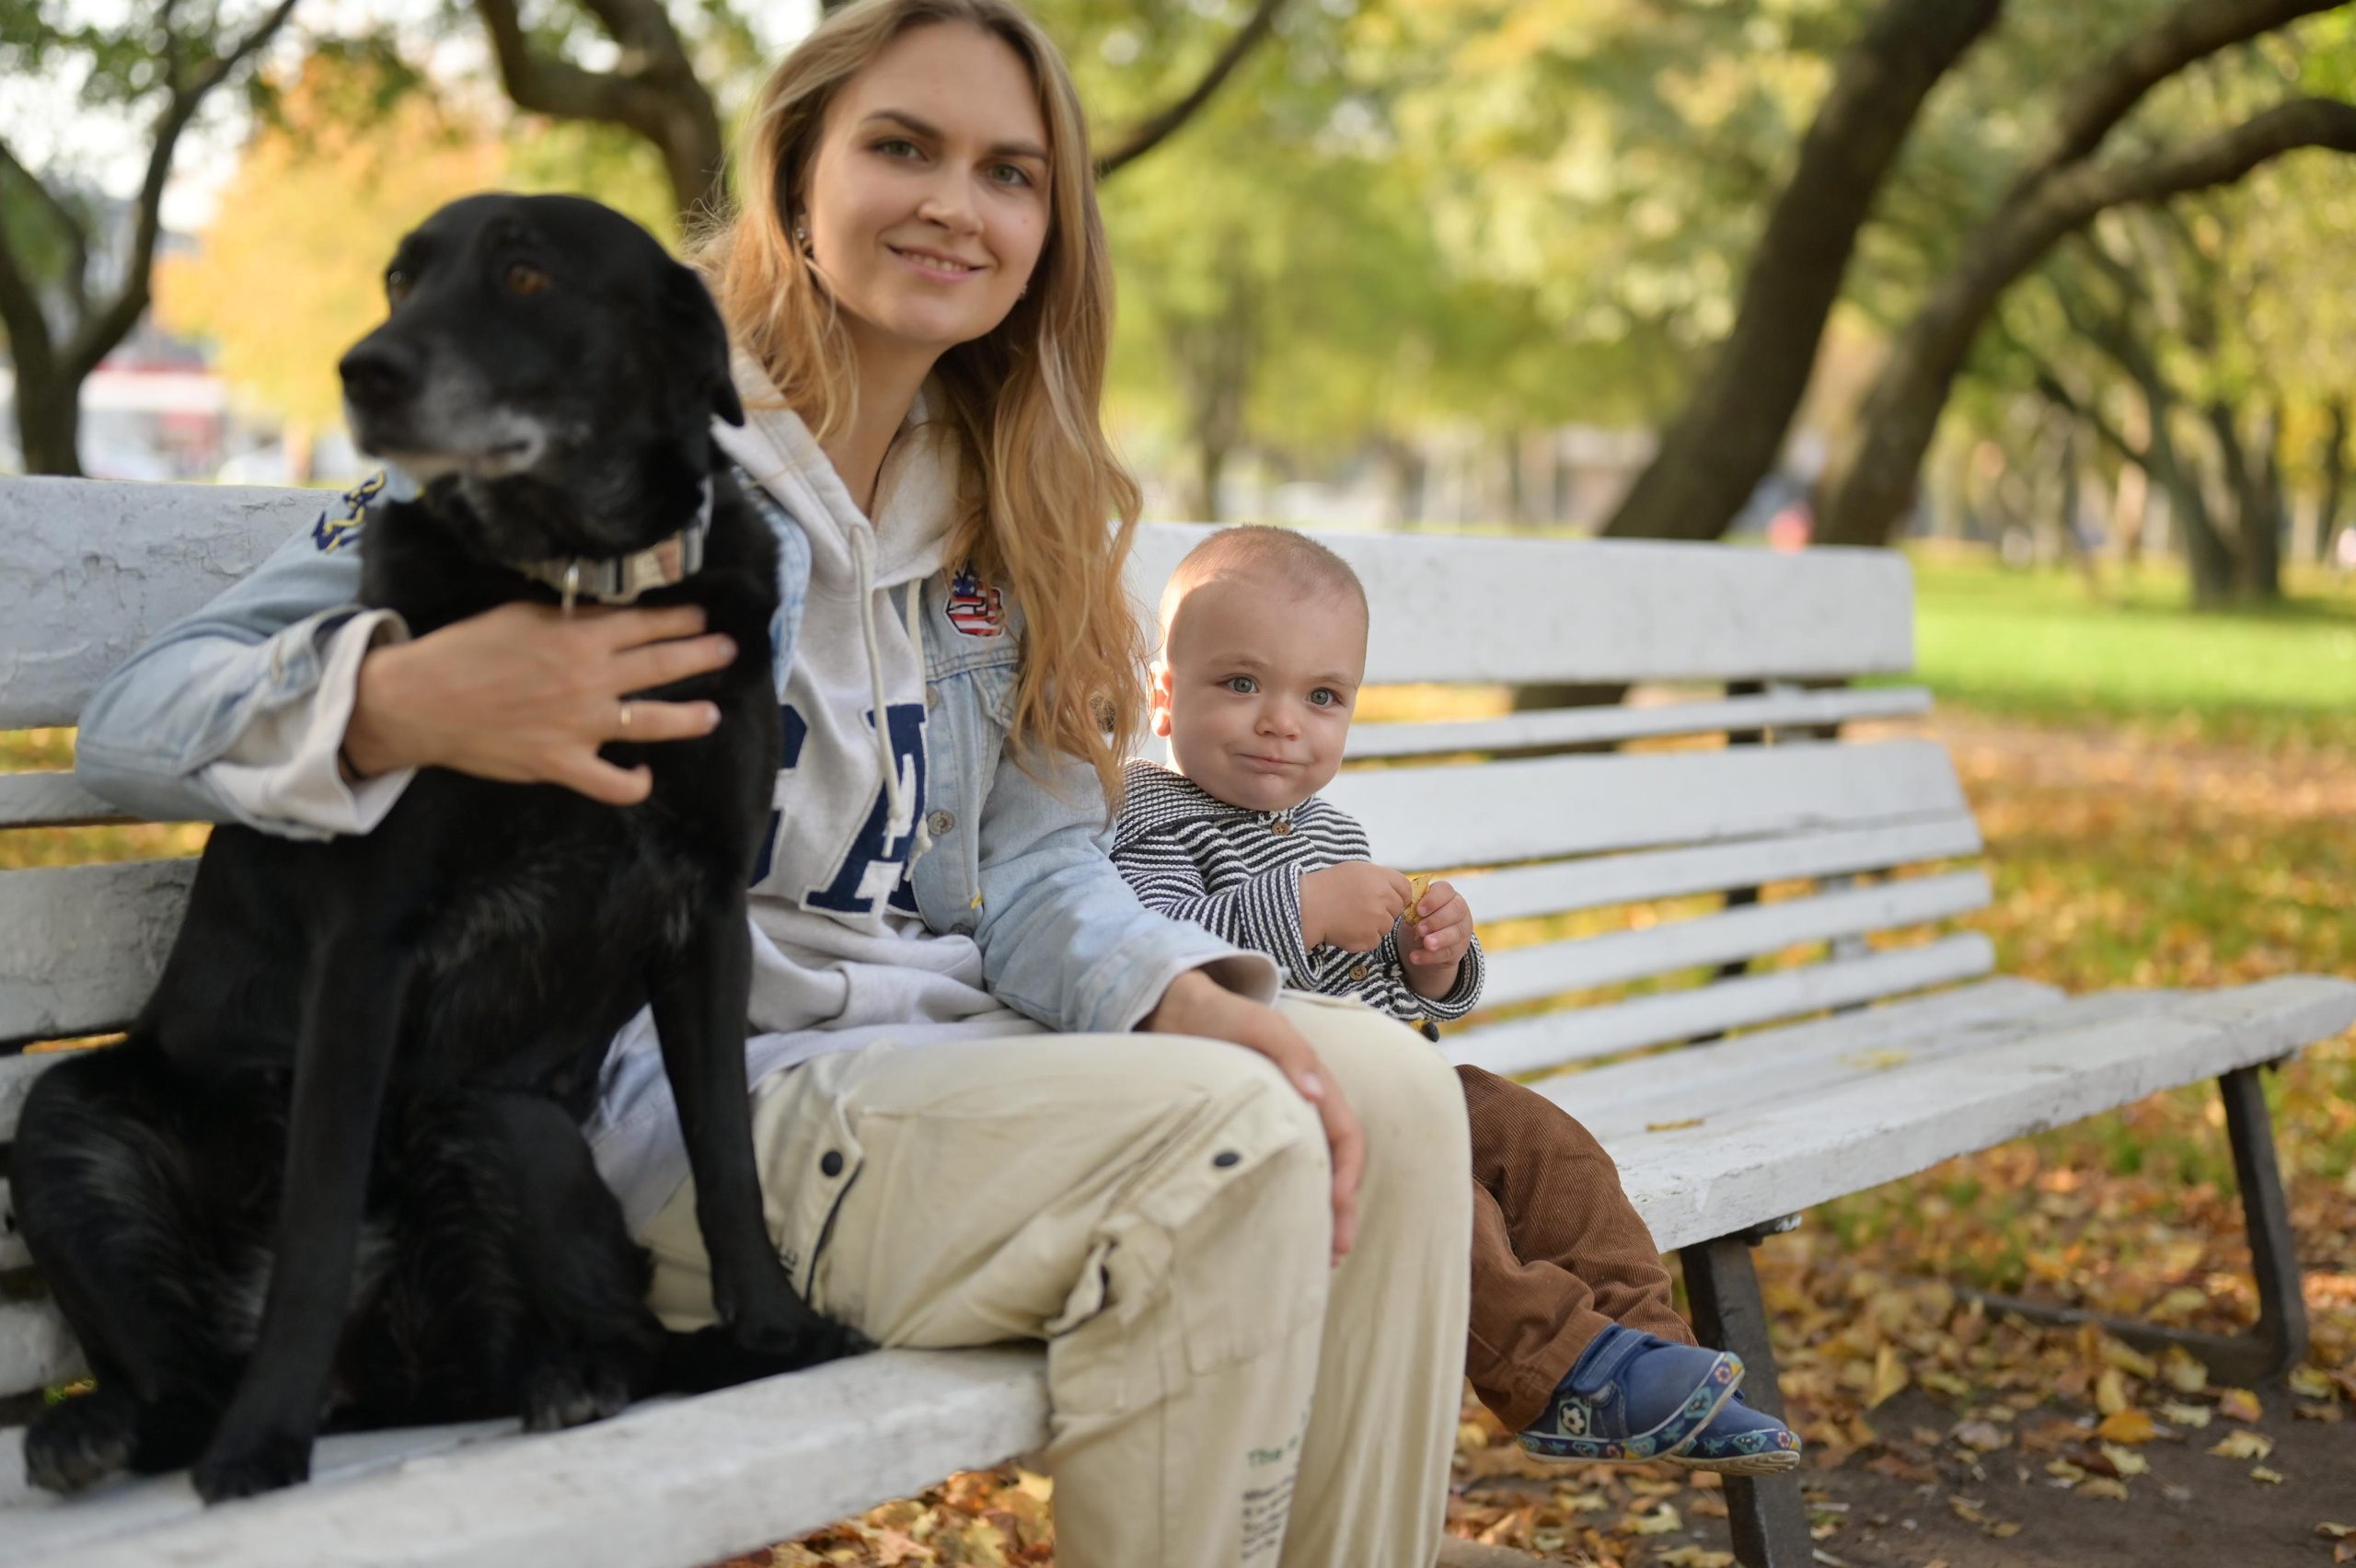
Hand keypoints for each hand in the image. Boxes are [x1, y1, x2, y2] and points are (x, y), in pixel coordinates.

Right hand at [343, 602, 736, 804]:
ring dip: (689, 717)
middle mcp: (589, 680)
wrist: (420, 700)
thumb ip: (571, 619)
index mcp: (578, 638)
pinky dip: (633, 782)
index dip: (681, 621)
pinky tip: (644, 775)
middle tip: (729, 651)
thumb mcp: (521, 617)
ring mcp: (581, 725)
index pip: (645, 625)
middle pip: (662, 665)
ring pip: (654, 722)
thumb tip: (609, 616)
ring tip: (713, 714)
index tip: (703, 617)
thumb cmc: (465, 651)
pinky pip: (613, 783)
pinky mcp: (563, 764)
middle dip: (702, 656)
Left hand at [1143, 969, 1363, 1263]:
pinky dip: (1282, 1202)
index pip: (1346, 1137)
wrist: (1176, 1013)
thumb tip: (1316, 1094)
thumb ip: (1290, 1053)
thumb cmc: (1224, 1015)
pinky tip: (1273, 1229)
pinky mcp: (1245, 1135)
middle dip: (1340, 1211)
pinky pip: (1272, 1173)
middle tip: (1335, 1254)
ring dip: (1315, 1214)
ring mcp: (1275, 1125)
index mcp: (1315, 1088)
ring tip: (1312, 1256)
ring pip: (1306, 1176)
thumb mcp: (1261, 1026)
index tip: (1338, 1207)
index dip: (1347, 1174)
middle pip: (1332, 1168)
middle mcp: (1302, 1111)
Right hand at [1299, 861, 1412, 951]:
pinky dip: (1363, 938)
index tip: (1390, 900)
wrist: (1309, 906)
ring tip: (1351, 919)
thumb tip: (1394, 890)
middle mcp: (1383, 897)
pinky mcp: (1370, 938)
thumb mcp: (1356, 870)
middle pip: (1397, 909)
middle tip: (1362, 909)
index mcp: (1380, 877)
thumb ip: (1379, 878)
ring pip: (1386, 927)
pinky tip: (1347, 929)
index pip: (1406, 889)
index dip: (1399, 895)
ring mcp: (1378, 919)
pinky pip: (1374, 940)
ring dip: (1373, 926)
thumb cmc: (1328, 886)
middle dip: (1384, 911)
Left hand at [1401, 880, 1473, 999]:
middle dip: (1437, 920)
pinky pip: (1448, 952)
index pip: (1445, 890)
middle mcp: (1458, 909)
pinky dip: (1431, 956)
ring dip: (1440, 939)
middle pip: (1455, 910)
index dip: (1433, 899)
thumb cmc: (1418, 921)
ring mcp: (1462, 929)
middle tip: (1420, 929)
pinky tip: (1416, 957)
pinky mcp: (1460, 949)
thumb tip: (1408, 917)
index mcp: (1446, 894)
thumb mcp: (1412, 915)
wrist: (1422, 945)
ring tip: (1426, 944)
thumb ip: (1411, 913)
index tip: (1419, 910)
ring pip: (1456, 932)